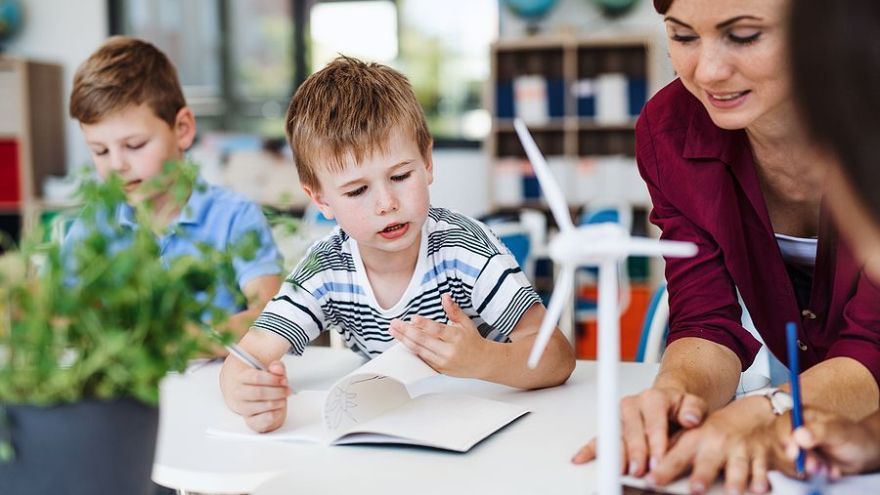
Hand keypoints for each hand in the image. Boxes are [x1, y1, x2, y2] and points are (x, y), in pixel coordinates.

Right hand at [220, 358, 291, 432]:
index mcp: (242, 377)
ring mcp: (243, 409)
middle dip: (278, 391)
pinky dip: (277, 413)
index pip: (256, 377)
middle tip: (287, 390)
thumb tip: (277, 368)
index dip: (273, 379)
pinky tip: (278, 408)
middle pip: (260, 393)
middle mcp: (239, 393)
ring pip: (265, 405)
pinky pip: (267, 418)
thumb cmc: (263, 384)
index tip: (283, 380)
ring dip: (280, 401)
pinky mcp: (251, 422)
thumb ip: (276, 367)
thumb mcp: (271, 372)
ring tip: (283, 398)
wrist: (254, 400)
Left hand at [389, 294, 488, 378]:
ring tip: (393, 331)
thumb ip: (453, 310)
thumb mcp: (466, 323)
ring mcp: (443, 361)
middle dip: (406, 331)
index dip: (424, 324)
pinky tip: (403, 342)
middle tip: (394, 323)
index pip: (437, 330)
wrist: (481, 362)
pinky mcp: (438, 369)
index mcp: (456, 337)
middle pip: (424, 341)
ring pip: (419, 350)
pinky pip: (422, 359)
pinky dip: (411, 349)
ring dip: (404, 340)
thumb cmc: (472, 341)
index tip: (413, 318)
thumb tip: (445, 297)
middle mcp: (449, 351)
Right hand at [572, 386, 707, 477]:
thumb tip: (690, 417)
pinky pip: (600, 438)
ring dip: (616, 454)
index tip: (658, 460)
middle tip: (639, 470)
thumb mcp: (695, 404)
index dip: (655, 442)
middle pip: (632, 431)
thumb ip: (693, 409)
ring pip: (615, 436)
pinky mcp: (613, 427)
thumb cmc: (681, 407)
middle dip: (635, 452)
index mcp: (653, 398)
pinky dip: (590, 449)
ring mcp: (621, 417)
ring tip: (619, 471)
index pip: (653, 422)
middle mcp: (634, 404)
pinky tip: (582, 458)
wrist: (670, 401)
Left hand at [647, 397, 792, 494]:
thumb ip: (673, 450)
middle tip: (695, 489)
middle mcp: (718, 444)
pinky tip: (759, 488)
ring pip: (738, 467)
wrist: (753, 415)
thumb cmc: (719, 430)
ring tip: (732, 492)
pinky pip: (763, 469)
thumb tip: (647, 467)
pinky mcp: (762, 457)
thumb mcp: (693, 435)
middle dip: (702, 475)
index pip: (676, 456)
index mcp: (696, 439)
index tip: (651, 480)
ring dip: (735, 480)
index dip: (664, 469)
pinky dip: (762, 479)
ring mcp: (740, 450)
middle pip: (708, 462)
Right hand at [786, 408, 879, 476]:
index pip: (783, 425)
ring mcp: (796, 447)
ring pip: (785, 460)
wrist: (862, 454)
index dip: (785, 439)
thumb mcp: (839, 432)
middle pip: (780, 444)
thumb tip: (798, 435)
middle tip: (813, 466)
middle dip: (796, 458)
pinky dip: (810, 475)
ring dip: (804, 468)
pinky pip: (794, 471)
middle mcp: (794, 430)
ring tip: (824, 468)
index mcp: (801, 416)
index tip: (793, 452)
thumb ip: (819, 432)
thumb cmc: (852, 436)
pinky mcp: (799, 461)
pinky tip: (827, 470)